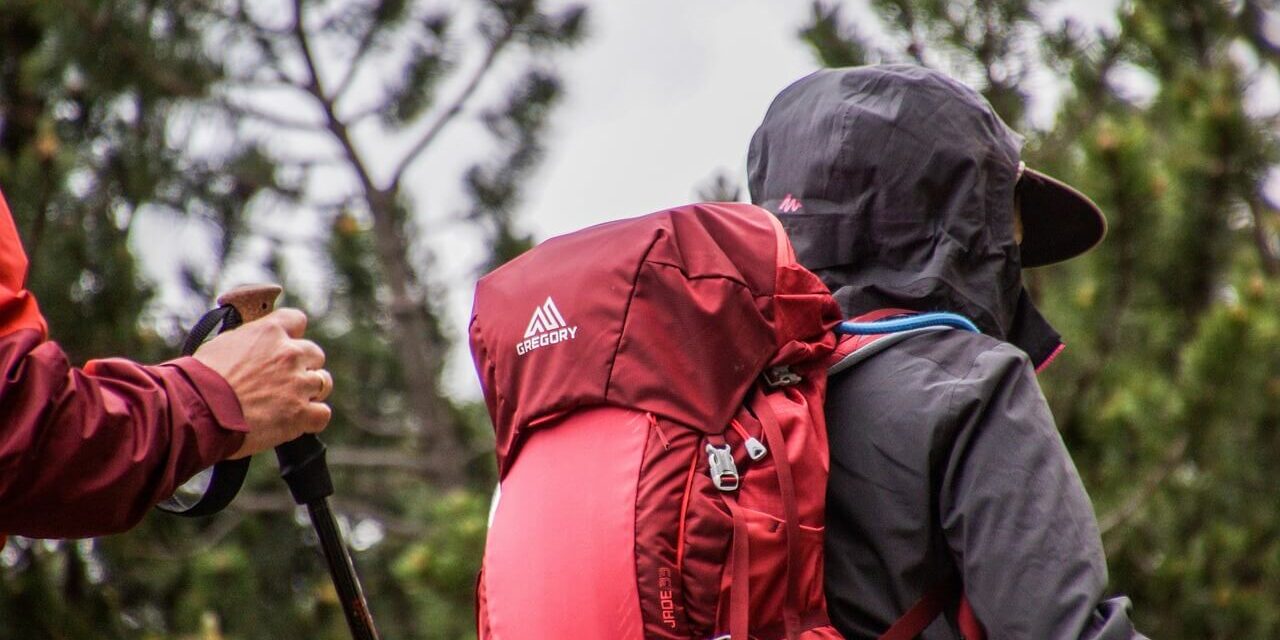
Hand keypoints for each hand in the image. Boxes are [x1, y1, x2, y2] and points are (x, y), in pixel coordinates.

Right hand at [192, 308, 332, 458]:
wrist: (198, 410)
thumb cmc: (200, 379)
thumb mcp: (223, 344)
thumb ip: (249, 340)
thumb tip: (255, 344)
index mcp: (269, 332)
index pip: (297, 320)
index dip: (292, 335)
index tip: (284, 346)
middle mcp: (289, 354)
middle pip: (314, 354)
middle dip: (303, 366)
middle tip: (283, 381)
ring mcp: (298, 383)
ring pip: (323, 382)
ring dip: (309, 392)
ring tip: (288, 402)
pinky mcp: (300, 413)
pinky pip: (323, 414)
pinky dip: (312, 418)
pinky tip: (297, 421)